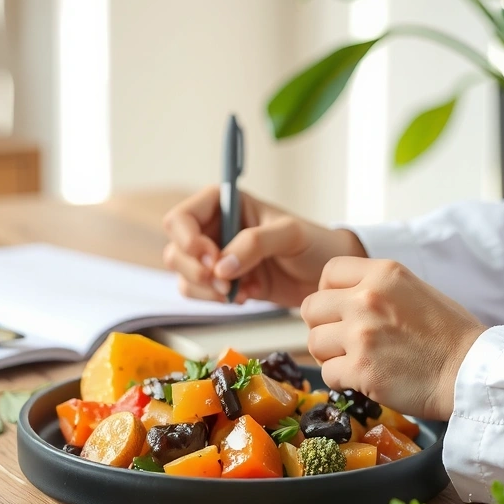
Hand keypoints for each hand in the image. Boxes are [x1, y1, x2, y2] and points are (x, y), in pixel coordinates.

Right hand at [162, 186, 365, 306]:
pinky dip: (217, 300)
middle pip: (176, 250)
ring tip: (240, 291)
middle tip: (225, 283)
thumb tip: (221, 266)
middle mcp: (213, 228)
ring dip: (207, 289)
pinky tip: (247, 296)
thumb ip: (255, 243)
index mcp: (223, 203)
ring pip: (183, 275)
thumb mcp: (290, 235)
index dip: (188, 240)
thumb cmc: (314, 243)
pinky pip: (199, 293)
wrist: (327, 275)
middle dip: (196, 270)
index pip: (181, 218)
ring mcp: (214, 257)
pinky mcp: (221, 282)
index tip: (211, 259)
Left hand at [301, 257, 485, 419]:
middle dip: (322, 326)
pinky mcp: (360, 369)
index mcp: (383, 273)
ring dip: (330, 355)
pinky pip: (328, 374)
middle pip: (311, 308)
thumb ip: (377, 288)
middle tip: (342, 341)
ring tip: (355, 361)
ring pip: (314, 343)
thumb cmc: (450, 335)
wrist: (472, 373)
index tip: (339, 310)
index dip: (328, 293)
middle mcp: (367, 299)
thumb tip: (340, 298)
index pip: (329, 272)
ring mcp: (361, 334)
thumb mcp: (415, 290)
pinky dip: (342, 380)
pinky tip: (364, 379)